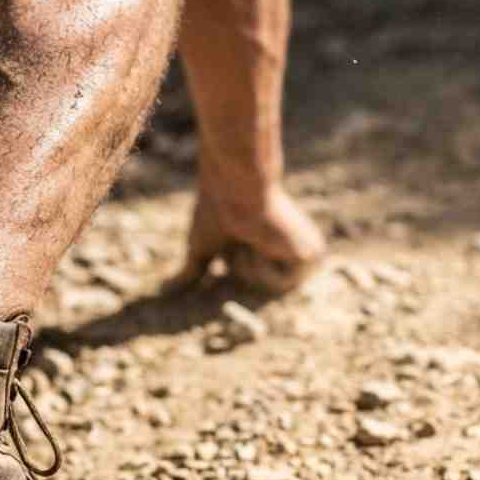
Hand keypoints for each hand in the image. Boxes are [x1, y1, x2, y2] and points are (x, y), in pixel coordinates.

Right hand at [170, 184, 324, 294]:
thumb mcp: (203, 246)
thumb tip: (167, 291)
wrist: (237, 189)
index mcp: (277, 245)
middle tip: (243, 233)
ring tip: (252, 235)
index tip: (235, 236)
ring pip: (269, 289)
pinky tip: (264, 238)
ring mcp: (308, 253)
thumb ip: (194, 270)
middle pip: (258, 286)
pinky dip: (262, 264)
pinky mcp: (312, 256)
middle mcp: (296, 249)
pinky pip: (279, 284)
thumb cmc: (218, 210)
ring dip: (250, 265)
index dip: (233, 259)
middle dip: (240, 263)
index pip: (249, 276)